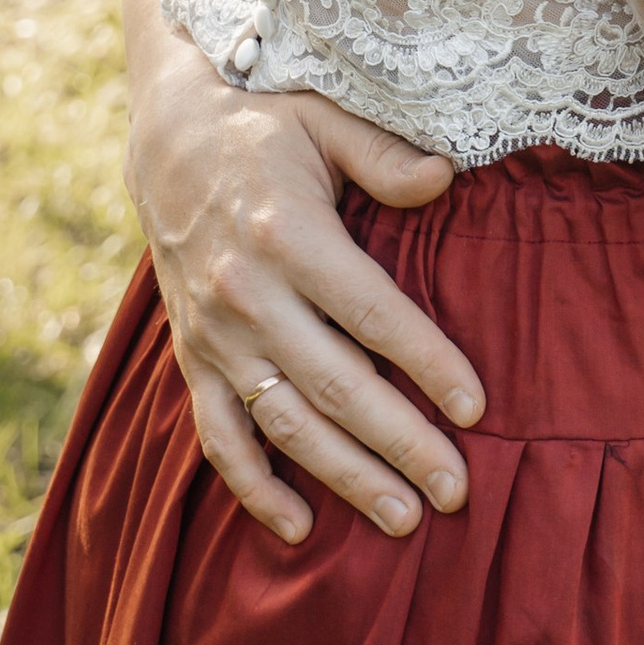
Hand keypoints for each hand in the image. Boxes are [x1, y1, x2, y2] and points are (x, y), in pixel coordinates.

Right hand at [126, 22, 483, 546]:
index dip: (426, 363)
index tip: (475, 407)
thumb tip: (447, 178)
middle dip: (399, 444)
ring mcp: (215, 334)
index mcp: (290, 234)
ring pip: (285, 424)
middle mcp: (248, 294)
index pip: (372, 314)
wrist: (168, 133)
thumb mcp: (326, 117)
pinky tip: (298, 526)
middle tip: (456, 491)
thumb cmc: (266, 119)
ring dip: (344, 478)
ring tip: (402, 519)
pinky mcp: (192, 356)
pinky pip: (220, 435)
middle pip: (337, 386)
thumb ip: (385, 154)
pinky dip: (253, 486)